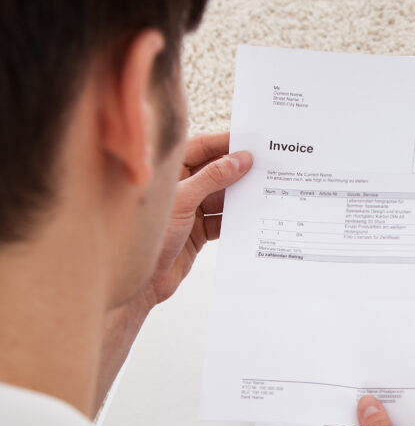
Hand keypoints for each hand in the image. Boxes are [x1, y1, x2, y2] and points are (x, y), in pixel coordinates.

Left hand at [143, 132, 253, 307]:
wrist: (140, 282)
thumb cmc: (148, 235)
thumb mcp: (183, 200)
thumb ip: (212, 178)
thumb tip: (239, 160)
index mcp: (168, 173)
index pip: (199, 148)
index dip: (224, 144)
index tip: (249, 142)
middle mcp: (178, 189)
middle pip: (214, 172)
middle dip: (237, 170)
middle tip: (264, 165)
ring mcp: (188, 211)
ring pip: (220, 197)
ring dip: (239, 195)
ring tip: (263, 190)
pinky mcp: (196, 232)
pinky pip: (221, 220)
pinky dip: (235, 219)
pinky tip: (250, 216)